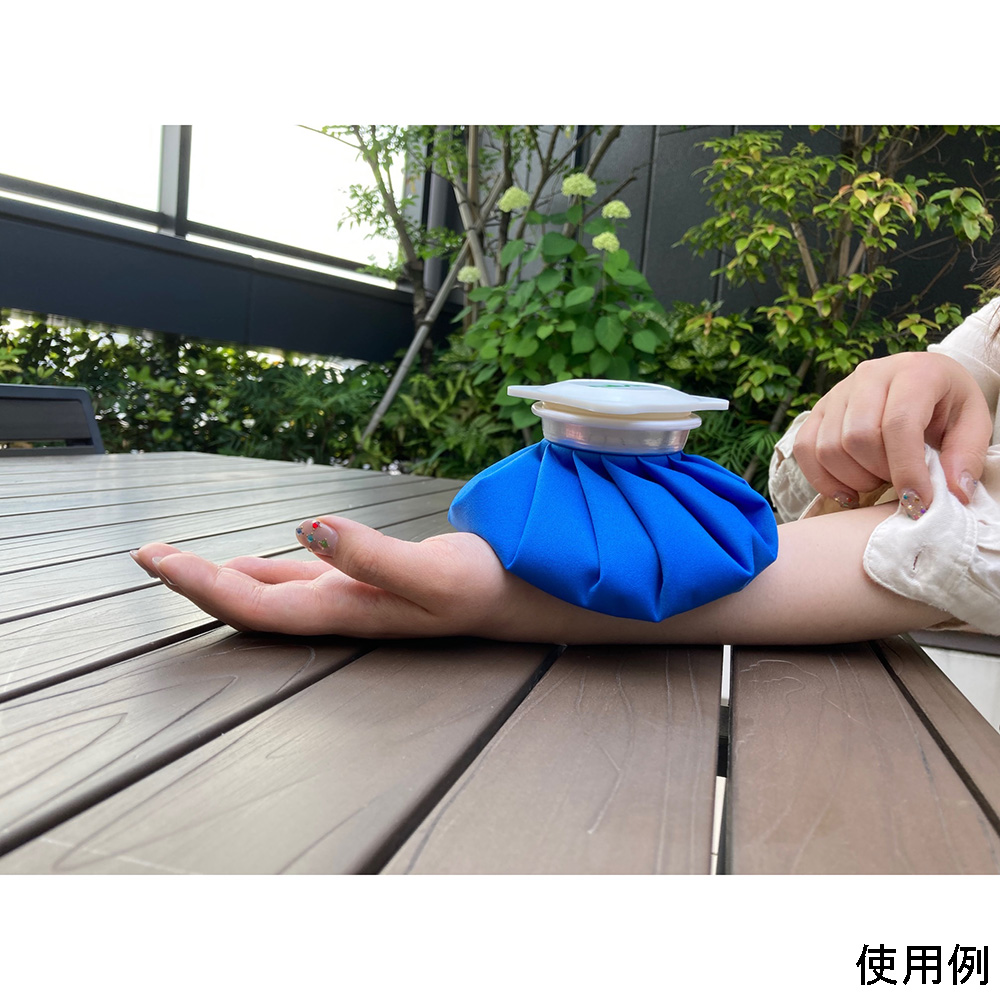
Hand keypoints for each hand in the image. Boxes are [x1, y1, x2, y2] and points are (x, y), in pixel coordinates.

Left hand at [131, 516, 545, 639]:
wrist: (523, 593)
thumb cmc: (486, 586)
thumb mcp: (435, 576)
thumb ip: (372, 558)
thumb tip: (305, 530)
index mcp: (346, 611)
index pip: (256, 605)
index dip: (202, 587)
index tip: (156, 561)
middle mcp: (338, 608)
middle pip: (249, 603)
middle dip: (195, 582)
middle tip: (147, 554)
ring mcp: (349, 596)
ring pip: (270, 592)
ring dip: (221, 577)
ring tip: (177, 560)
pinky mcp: (364, 580)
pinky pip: (297, 578)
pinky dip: (262, 568)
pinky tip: (250, 560)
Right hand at [792, 352, 991, 513]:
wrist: (923, 382)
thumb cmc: (948, 406)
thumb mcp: (973, 424)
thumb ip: (965, 457)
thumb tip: (953, 494)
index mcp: (914, 372)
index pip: (898, 424)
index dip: (906, 470)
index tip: (918, 503)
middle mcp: (869, 375)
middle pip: (858, 438)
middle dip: (879, 474)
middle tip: (898, 484)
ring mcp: (838, 391)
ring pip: (829, 448)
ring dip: (854, 479)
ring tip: (878, 481)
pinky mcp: (818, 410)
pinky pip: (804, 449)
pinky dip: (822, 479)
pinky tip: (848, 491)